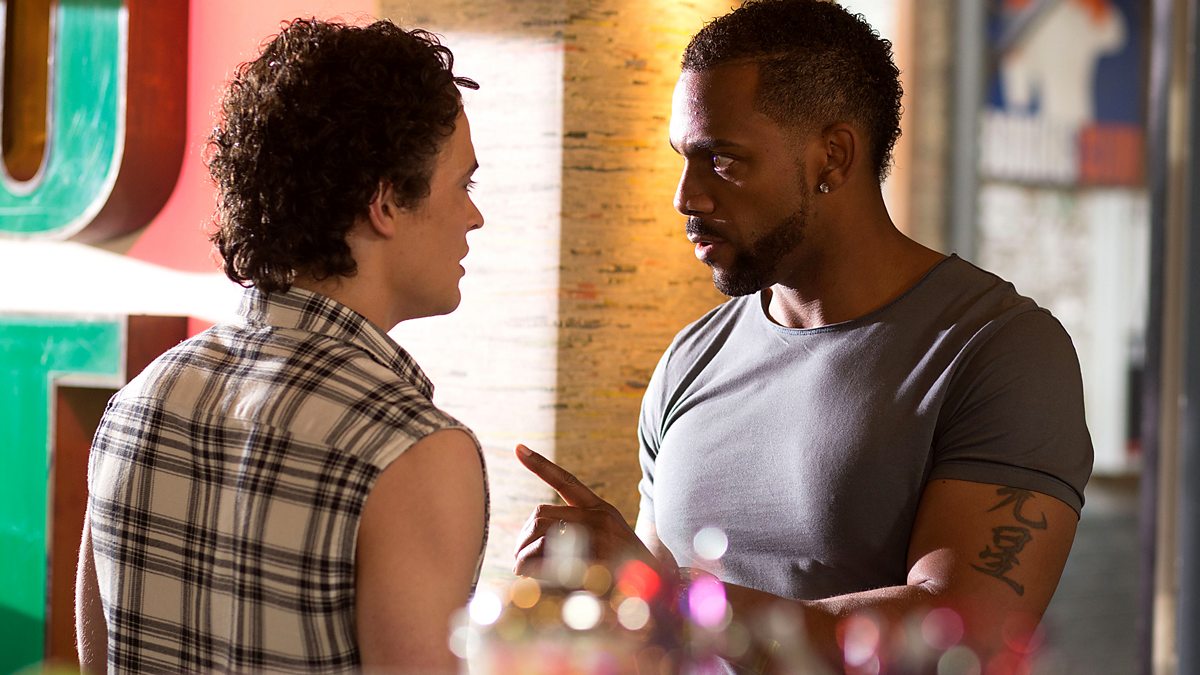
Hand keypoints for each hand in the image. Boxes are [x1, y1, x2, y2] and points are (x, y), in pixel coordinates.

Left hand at [513, 444, 659, 575]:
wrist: (660, 589)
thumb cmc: (629, 567)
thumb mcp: (609, 538)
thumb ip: (579, 530)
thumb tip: (535, 537)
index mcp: (601, 510)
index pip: (566, 481)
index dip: (540, 465)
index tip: (518, 448)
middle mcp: (598, 519)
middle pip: (542, 514)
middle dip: (524, 536)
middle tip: (520, 557)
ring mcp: (596, 541)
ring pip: (541, 537)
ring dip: (526, 556)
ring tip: (526, 572)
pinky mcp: (592, 565)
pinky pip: (548, 564)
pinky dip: (535, 573)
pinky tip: (536, 581)